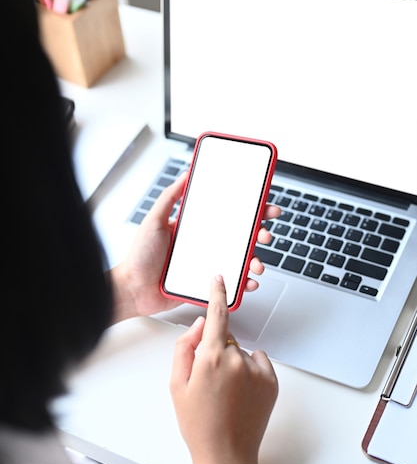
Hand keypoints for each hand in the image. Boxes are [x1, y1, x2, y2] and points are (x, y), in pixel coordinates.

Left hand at [110, 175, 279, 320]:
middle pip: (240, 237)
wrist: (132, 289)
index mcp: (195, 228)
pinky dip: (244, 283)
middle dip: (259, 233)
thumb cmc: (139, 257)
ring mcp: (206, 265)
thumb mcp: (154, 220)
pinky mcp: (205, 284)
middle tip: (265, 233)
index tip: (264, 205)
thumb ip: (169, 197)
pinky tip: (248, 282)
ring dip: (255, 260)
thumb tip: (185, 174)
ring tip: (256, 263)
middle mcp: (204, 245)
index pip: (227, 215)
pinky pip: (230, 283)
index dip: (248, 210)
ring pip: (239, 261)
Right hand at [170, 274, 277, 463]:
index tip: (220, 279)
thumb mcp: (176, 384)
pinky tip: (241, 394)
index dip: (217, 294)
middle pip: (226, 339)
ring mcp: (257, 371)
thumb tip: (201, 325)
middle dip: (217, 351)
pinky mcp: (272, 381)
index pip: (217, 315)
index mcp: (210, 357)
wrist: (225, 454)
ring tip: (226, 393)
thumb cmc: (197, 423)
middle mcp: (237, 359)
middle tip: (209, 381)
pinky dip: (250, 371)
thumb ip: (185, 347)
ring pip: (242, 353)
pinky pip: (259, 363)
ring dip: (234, 363)